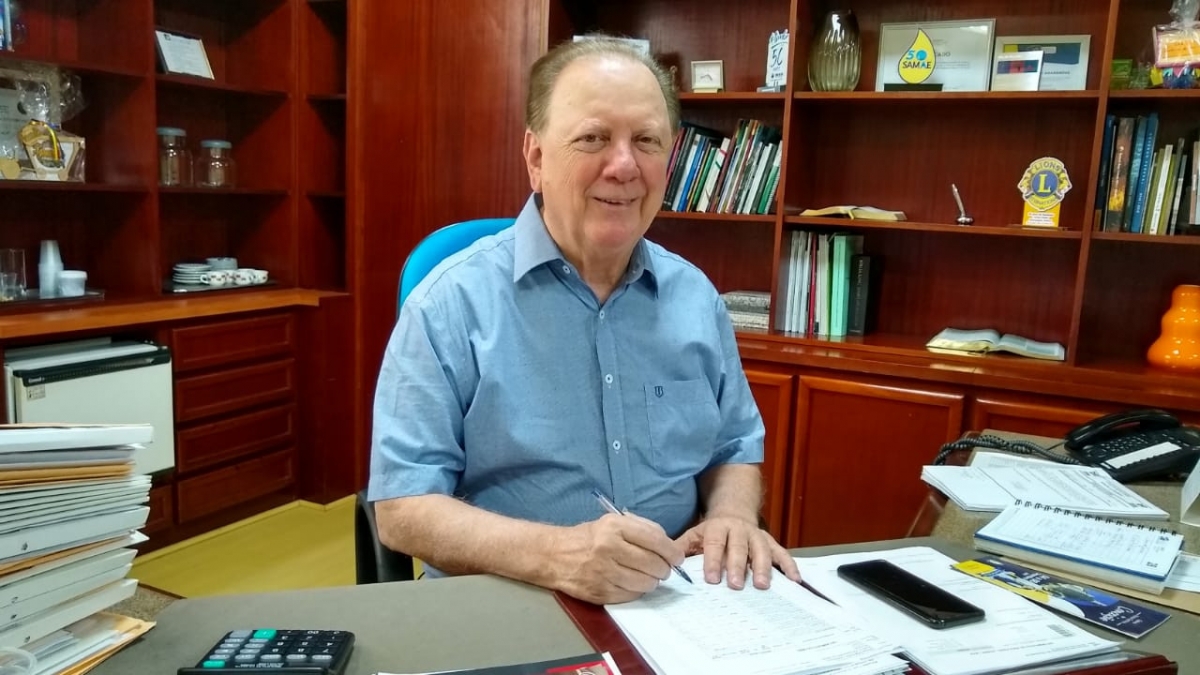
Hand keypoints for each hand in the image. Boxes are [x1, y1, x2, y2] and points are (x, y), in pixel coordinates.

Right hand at [553, 512, 684, 604]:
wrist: (553, 555)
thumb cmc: (588, 537)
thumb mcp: (612, 522)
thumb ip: (641, 528)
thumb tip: (668, 544)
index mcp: (614, 527)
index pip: (655, 540)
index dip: (672, 552)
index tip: (677, 558)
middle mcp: (609, 548)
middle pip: (653, 564)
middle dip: (665, 569)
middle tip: (663, 569)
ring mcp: (604, 572)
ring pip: (645, 583)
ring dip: (653, 581)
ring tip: (649, 576)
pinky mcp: (600, 592)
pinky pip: (631, 595)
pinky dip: (638, 591)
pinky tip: (633, 583)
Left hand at [675, 515, 800, 589]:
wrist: (734, 512)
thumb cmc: (712, 532)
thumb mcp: (694, 534)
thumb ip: (681, 547)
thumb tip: (666, 561)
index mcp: (717, 528)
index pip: (715, 543)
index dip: (713, 560)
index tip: (712, 579)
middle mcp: (739, 530)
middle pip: (739, 547)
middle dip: (737, 566)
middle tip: (736, 585)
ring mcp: (757, 536)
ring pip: (761, 550)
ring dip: (762, 567)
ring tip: (762, 585)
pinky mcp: (771, 542)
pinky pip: (782, 553)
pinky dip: (789, 565)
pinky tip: (794, 580)